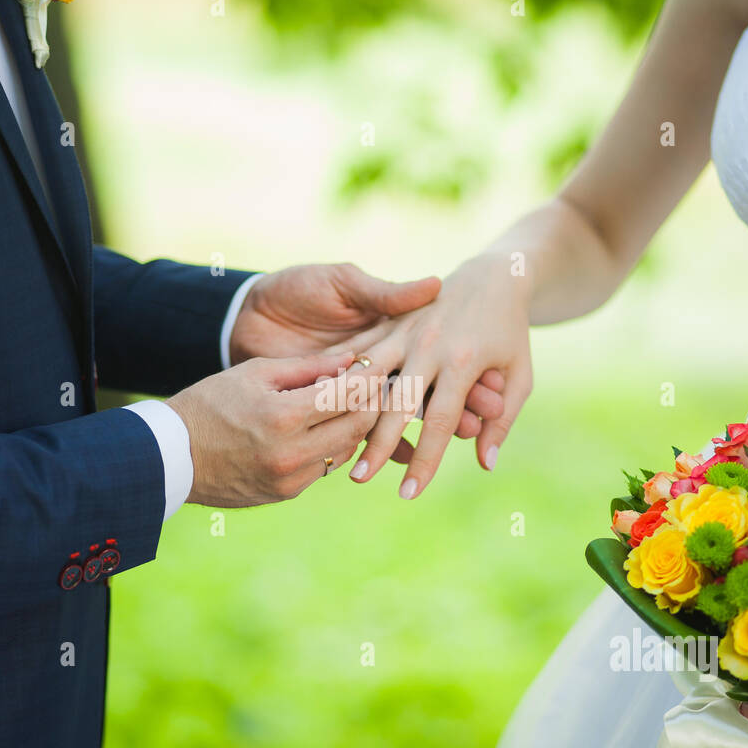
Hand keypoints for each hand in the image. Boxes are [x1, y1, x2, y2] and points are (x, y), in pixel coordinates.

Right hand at [166, 351, 389, 507]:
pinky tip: (324, 428)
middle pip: (358, 425)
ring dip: (355, 425)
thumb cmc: (209, 404)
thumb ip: (308, 366)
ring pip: (346, 449)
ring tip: (350, 403)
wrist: (171, 456)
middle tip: (375, 384)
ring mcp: (291, 478)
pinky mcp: (287, 493)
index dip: (370, 377)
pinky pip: (324, 467)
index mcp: (284, 416)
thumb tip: (351, 360)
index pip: (348, 394)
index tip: (379, 363)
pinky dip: (331, 445)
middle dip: (372, 402)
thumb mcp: (255, 373)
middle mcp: (292, 453)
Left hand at [231, 261, 506, 465]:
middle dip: (459, 408)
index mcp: (391, 332)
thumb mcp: (344, 282)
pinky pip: (365, 428)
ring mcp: (363, 386)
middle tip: (484, 424)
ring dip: (431, 432)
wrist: (251, 309)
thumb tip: (434, 283)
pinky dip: (388, 446)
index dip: (464, 375)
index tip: (496, 391)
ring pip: (404, 412)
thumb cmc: (301, 288)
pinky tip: (406, 465)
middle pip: (427, 389)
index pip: (436, 356)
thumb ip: (385, 292)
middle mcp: (384, 361)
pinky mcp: (337, 401)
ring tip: (459, 445)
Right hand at [341, 253, 532, 498]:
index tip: (410, 493)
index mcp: (463, 360)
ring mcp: (405, 330)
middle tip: (360, 479)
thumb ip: (503, 421)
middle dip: (377, 444)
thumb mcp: (519, 375)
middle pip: (396, 403)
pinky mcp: (389, 321)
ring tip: (334, 439)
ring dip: (349, 410)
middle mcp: (429, 345)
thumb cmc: (510, 331)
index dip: (424, 460)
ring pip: (369, 376)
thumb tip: (486, 465)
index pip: (439, 421)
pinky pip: (358, 350)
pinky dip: (337, 374)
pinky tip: (315, 401)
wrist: (494, 275)